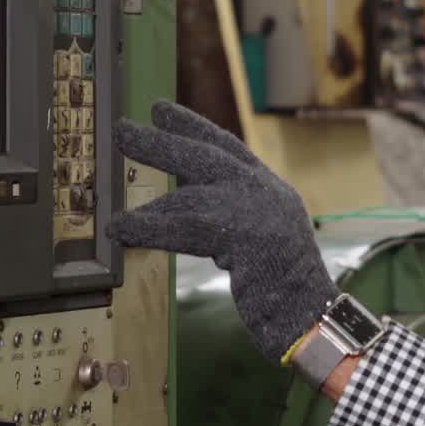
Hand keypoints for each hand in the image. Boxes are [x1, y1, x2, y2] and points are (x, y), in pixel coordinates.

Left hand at [108, 100, 339, 361]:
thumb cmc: (288, 290)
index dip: (194, 128)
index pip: (229, 150)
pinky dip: (148, 228)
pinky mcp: (243, 236)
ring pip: (191, 195)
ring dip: (148, 201)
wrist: (312, 313)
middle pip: (206, 157)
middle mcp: (266, 192)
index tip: (162, 111)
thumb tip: (185, 205)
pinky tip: (119, 230)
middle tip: (124, 129)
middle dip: (162, 142)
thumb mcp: (264, 240)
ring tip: (112, 212)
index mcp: (273, 191)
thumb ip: (235, 218)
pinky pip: (184, 228)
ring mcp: (257, 211)